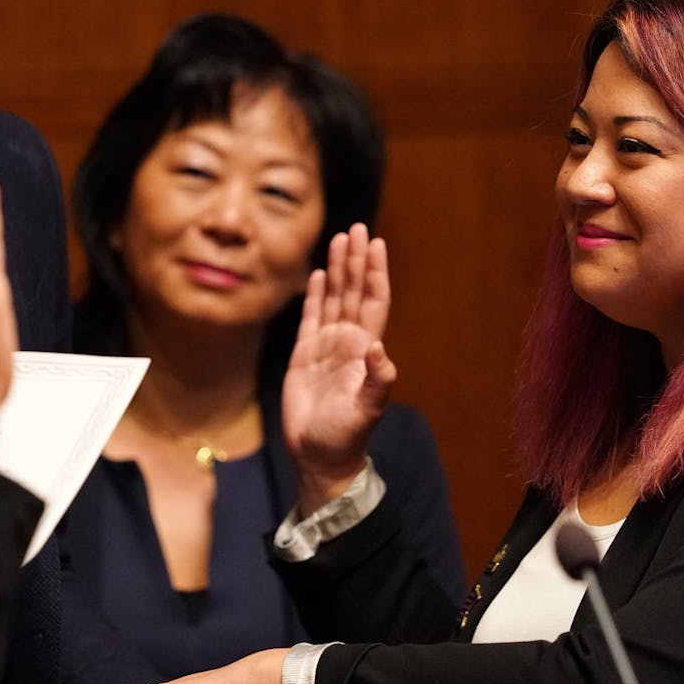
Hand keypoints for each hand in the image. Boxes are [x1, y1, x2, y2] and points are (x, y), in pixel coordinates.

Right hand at [283, 223, 395, 514]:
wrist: (319, 455)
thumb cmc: (346, 435)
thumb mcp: (366, 410)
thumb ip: (377, 381)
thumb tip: (379, 348)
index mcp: (366, 349)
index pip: (374, 301)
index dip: (375, 273)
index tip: (376, 244)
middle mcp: (349, 341)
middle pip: (354, 291)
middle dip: (356, 261)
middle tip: (357, 228)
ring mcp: (327, 347)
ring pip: (333, 299)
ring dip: (337, 271)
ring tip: (339, 240)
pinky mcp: (304, 355)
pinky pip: (310, 318)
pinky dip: (314, 295)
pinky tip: (316, 275)